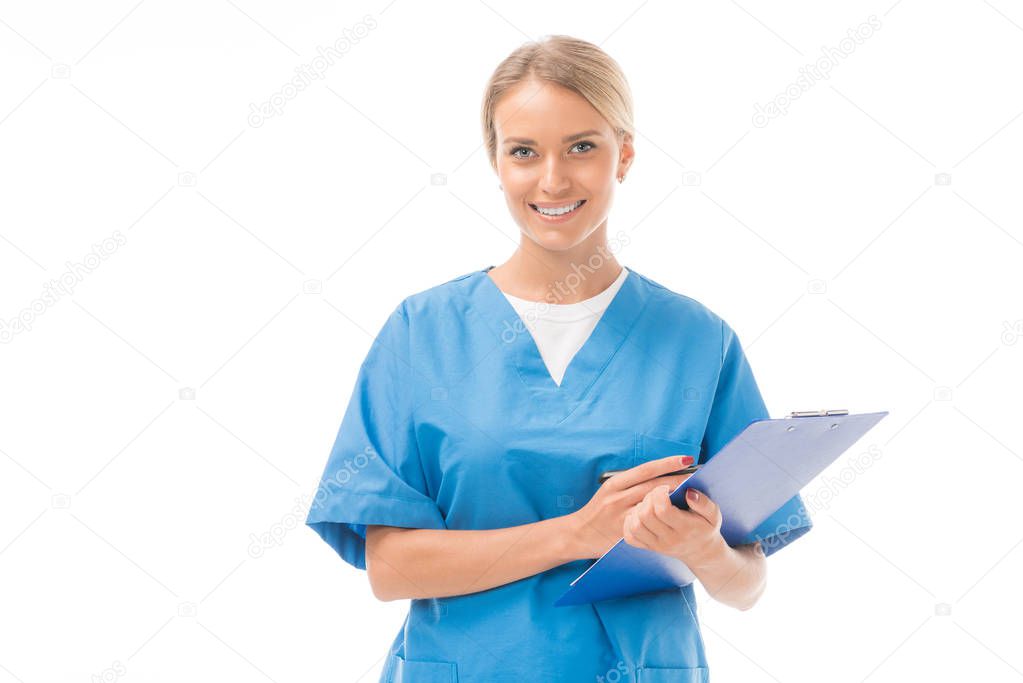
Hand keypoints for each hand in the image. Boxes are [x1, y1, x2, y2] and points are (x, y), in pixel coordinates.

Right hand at [567, 455, 696, 559]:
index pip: (646, 470)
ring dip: (675, 498)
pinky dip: (663, 517)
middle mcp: (618, 497)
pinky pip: (648, 523)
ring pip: (654, 504)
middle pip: (654, 486)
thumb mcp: (609, 491)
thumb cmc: (598, 511)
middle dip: (678, 480)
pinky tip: (677, 515)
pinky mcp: (625, 532)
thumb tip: (657, 475)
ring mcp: (622, 515)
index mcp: (615, 484)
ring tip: (693, 492)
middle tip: (698, 475)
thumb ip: (630, 484)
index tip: (686, 458)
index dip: (667, 463)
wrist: (578, 534)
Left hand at [623, 484, 727, 569]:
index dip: (659, 493)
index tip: (665, 487)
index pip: (663, 510)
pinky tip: (639, 514)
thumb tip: (688, 492)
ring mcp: (657, 545)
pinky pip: (630, 537)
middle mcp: (669, 539)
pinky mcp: (648, 548)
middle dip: (648, 498)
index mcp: (685, 528)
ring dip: (638, 509)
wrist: (701, 552)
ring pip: (635, 526)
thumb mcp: (713, 514)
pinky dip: (630, 523)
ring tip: (649, 504)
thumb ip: (704, 503)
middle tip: (657, 494)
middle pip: (646, 515)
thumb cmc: (706, 528)